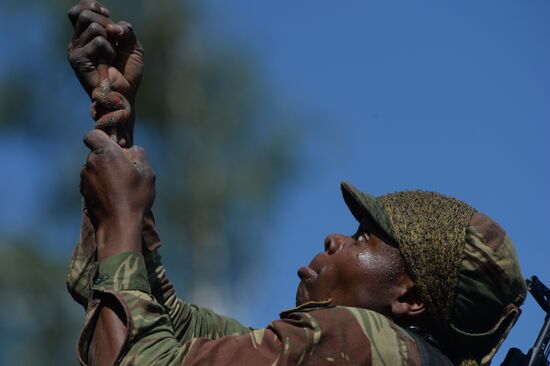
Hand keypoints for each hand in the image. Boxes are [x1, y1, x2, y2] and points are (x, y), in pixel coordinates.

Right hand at [67, 0, 143, 102]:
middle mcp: (77, 41)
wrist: (124, 95)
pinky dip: (110, 51)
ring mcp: (75, 49)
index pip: (79, 10)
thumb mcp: (132, 46)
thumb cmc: (127, 73)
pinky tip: (108, 63)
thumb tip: (113, 27)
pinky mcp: (76, 59)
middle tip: (114, 41)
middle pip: (85, 14)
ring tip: (111, 56)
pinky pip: (99, 41)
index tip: (108, 17)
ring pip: (92, 26)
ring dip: (110, 40)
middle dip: (106, 23)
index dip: (93, 7)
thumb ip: (126, 30)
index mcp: (86, 36)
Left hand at [80, 129, 154, 257]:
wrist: (119, 225)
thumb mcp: (146, 172)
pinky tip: (115, 197)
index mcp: (104, 153)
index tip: (116, 147)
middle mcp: (89, 164)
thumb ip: (138, 154)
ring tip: (122, 187)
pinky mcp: (84, 194)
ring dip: (105, 173)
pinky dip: (102, 186)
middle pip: (97, 154)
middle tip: (127, 171)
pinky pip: (93, 183)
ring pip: (95, 169)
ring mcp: (84, 180)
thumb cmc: (134, 196)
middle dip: (109, 158)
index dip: (103, 138)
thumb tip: (131, 150)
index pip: (93, 135)